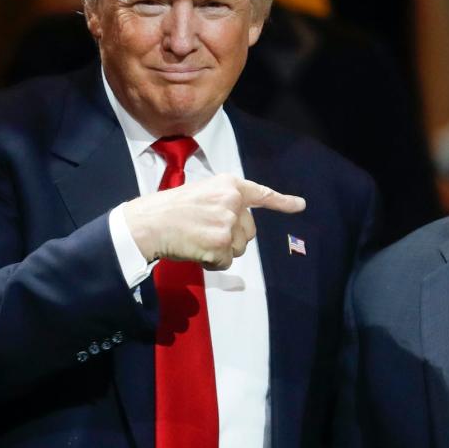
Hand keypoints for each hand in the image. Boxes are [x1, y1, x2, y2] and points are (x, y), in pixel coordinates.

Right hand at [121, 173, 304, 269]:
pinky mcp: (221, 244)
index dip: (282, 201)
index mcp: (228, 185)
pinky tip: (195, 250)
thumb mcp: (202, 193)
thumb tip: (240, 222)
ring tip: (197, 239)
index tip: (300, 206)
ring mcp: (228, 223)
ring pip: (239, 248)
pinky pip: (225, 262)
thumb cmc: (169, 210)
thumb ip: (224, 202)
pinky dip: (212, 262)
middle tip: (204, 232)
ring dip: (221, 251)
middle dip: (232, 238)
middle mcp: (232, 201)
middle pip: (249, 231)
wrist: (148, 223)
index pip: (261, 193)